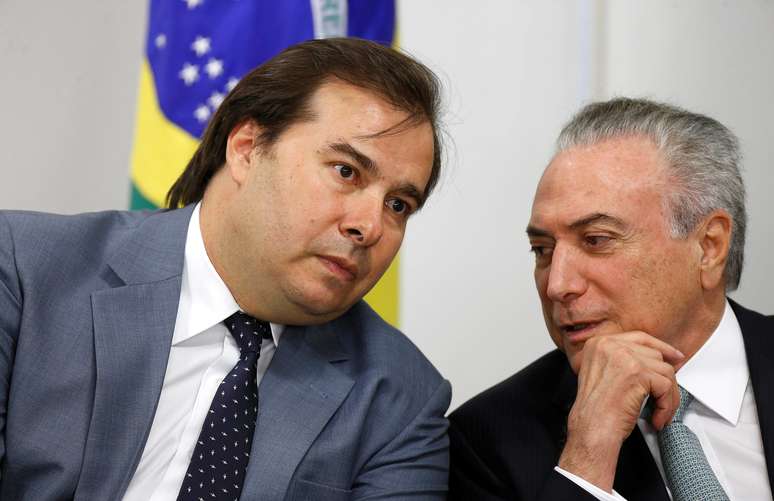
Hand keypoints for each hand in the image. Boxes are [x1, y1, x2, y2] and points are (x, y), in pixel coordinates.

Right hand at [558, 331, 683, 491]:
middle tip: (667, 398)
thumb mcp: (603, 374)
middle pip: (655, 355)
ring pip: (665, 371)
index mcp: (598, 343)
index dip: (660, 347)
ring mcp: (623, 357)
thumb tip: (658, 358)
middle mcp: (609, 345)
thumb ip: (623, 360)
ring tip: (660, 413)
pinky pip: (667, 386)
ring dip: (668, 396)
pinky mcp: (637, 372)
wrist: (591, 429)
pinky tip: (657, 418)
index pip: (639, 338)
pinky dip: (667, 406)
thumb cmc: (596, 410)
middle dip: (665, 379)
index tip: (674, 356)